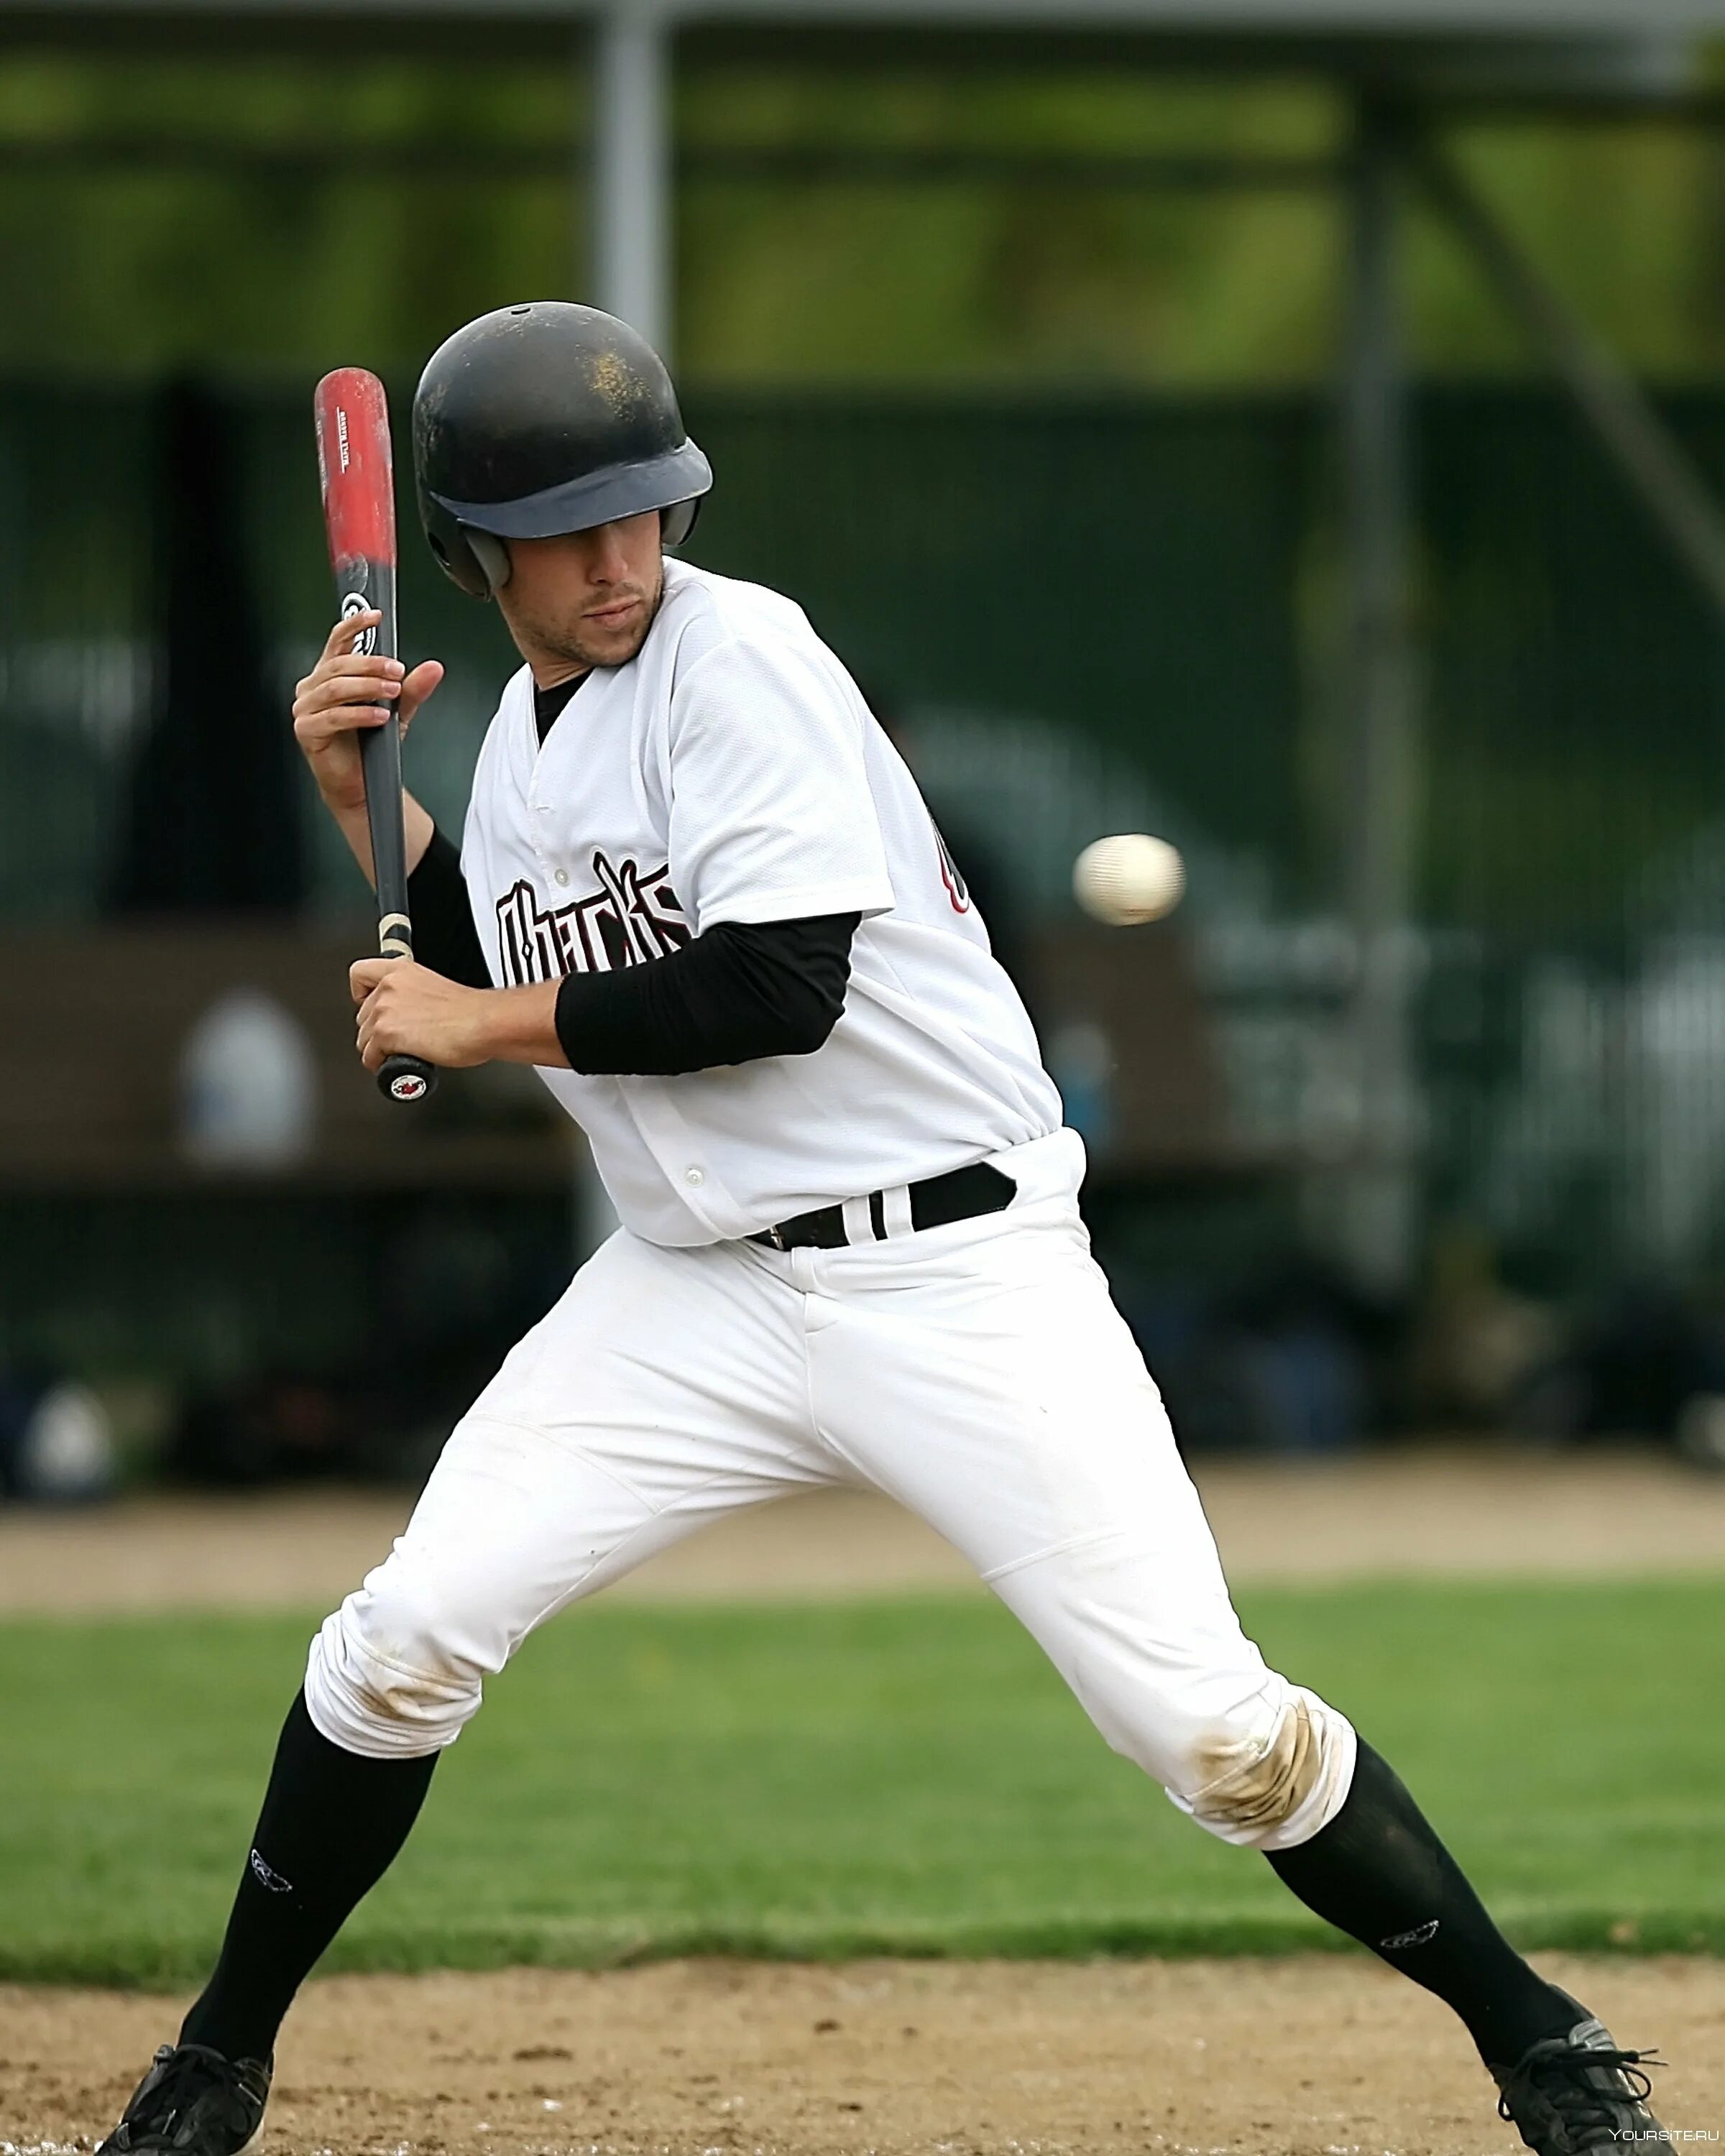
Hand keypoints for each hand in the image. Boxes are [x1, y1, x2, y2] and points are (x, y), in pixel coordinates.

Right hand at [294, 611, 444, 817]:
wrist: (360, 782)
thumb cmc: (369, 742)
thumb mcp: (397, 709)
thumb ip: (413, 688)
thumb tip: (433, 668)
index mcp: (330, 674)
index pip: (338, 640)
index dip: (354, 624)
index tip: (375, 616)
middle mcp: (314, 687)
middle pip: (340, 664)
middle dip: (371, 664)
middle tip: (397, 670)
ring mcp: (306, 708)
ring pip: (336, 687)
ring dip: (368, 686)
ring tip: (391, 692)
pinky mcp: (306, 730)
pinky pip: (334, 716)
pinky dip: (360, 714)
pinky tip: (380, 717)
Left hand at [351, 958, 492, 1072]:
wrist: (483, 1023)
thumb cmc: (471, 1011)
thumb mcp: (434, 987)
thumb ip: (413, 994)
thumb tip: (407, 1013)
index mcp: (401, 970)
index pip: (359, 974)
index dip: (362, 994)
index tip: (372, 1005)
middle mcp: (389, 986)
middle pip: (361, 1015)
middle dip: (376, 1030)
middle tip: (396, 1039)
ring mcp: (385, 1010)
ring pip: (363, 1039)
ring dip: (378, 1050)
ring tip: (401, 1053)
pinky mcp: (386, 1034)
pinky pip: (369, 1057)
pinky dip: (381, 1065)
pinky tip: (400, 1063)